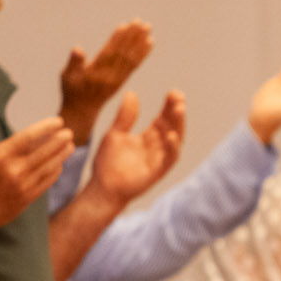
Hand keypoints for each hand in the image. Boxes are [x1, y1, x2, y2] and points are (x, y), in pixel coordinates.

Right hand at [0, 99, 75, 230]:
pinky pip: (46, 183)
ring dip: (61, 155)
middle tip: (69, 132)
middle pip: (45, 152)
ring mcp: (21, 187)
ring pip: (49, 168)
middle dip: (60, 141)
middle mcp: (13, 172)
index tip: (58, 121)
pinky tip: (59, 164)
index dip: (47, 127)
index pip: (29, 137)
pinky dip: (54, 172)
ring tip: (70, 145)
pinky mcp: (25, 200)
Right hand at [59, 20, 153, 145]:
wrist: (82, 111)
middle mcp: (110, 76)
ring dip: (140, 42)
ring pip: (131, 57)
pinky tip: (150, 42)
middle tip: (141, 22)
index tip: (125, 26)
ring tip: (148, 27)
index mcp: (96, 73)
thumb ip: (74, 63)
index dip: (117, 39)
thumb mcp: (67, 77)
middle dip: (132, 37)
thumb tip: (78, 49)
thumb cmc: (72, 91)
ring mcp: (118, 79)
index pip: (109, 53)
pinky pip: (134, 65)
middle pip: (123, 53)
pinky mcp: (122, 80)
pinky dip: (143, 54)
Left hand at [90, 89, 185, 205]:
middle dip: (177, 111)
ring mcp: (159, 159)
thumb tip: (132, 93)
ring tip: (179, 108)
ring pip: (175, 139)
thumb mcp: (115, 134)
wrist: (101, 188)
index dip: (169, 105)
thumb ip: (125, 116)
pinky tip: (170, 136)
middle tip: (178, 97)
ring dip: (179, 125)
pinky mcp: (157, 172)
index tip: (172, 92)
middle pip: (173, 125)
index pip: (164, 117)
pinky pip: (169, 159)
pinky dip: (172, 148)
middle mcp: (158, 146)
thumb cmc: (108, 163)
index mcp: (150, 136)